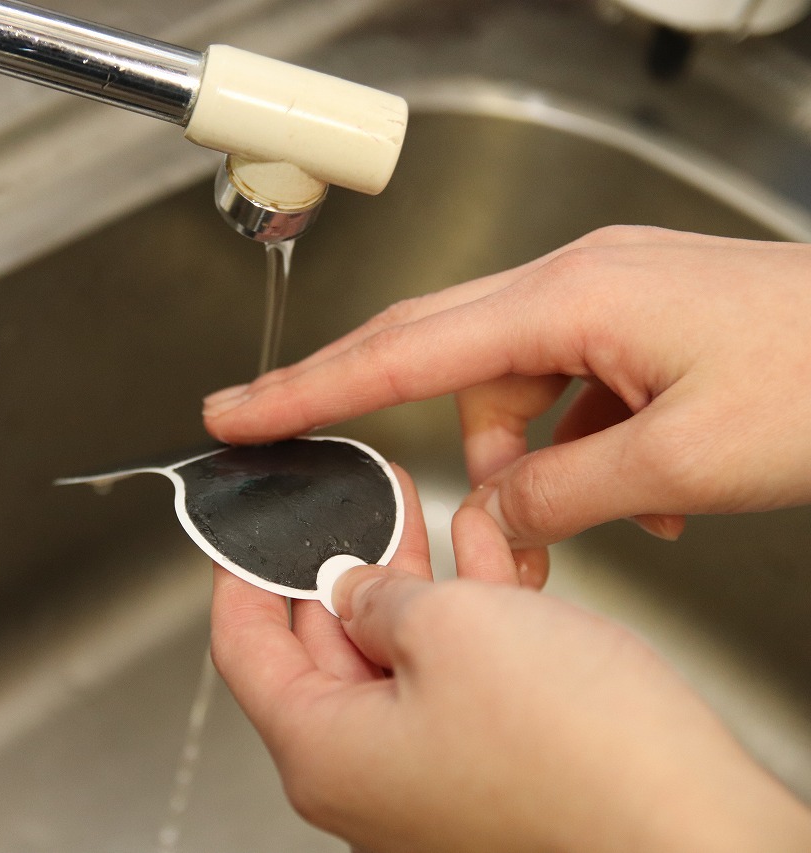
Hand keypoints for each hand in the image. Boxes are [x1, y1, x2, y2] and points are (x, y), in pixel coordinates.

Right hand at [203, 227, 810, 554]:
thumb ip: (564, 491)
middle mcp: (579, 285)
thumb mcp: (687, 458)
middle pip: (436, 354)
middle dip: (372, 411)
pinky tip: (633, 495)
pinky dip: (578, 453)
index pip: (403, 350)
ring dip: (522, 468)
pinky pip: (572, 397)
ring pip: (513, 393)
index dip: (309, 387)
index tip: (242, 410)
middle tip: (297, 443)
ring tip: (572, 528)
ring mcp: (612, 302)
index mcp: (571, 296)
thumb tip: (499, 513)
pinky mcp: (641, 330)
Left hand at [210, 467, 810, 851]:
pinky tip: (482, 554)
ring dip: (413, 578)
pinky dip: (464, 616)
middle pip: (323, 649)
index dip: (241, 576)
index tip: (247, 532)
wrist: (693, 829)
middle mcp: (365, 776)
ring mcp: (428, 777)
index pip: (245, 650)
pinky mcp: (488, 770)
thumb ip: (375, 598)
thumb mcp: (449, 628)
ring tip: (421, 508)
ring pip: (398, 656)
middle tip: (358, 500)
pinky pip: (454, 679)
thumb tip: (349, 590)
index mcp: (323, 751)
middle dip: (344, 561)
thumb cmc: (574, 751)